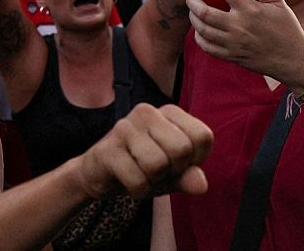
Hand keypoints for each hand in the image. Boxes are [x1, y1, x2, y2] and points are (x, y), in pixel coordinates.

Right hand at [73, 104, 212, 200]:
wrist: (100, 174)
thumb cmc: (144, 168)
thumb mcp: (174, 174)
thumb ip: (189, 177)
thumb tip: (201, 184)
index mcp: (169, 112)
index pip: (203, 136)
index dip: (195, 160)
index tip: (178, 162)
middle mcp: (147, 112)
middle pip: (181, 149)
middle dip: (173, 171)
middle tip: (158, 170)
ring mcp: (125, 127)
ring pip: (158, 165)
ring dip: (153, 181)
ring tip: (142, 174)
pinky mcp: (108, 148)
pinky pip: (138, 180)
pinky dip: (138, 190)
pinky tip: (128, 180)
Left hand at [185, 0, 303, 87]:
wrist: (294, 60)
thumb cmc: (287, 30)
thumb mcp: (279, 3)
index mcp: (250, 9)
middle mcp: (239, 26)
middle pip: (204, 12)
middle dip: (192, 0)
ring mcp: (234, 43)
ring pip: (202, 30)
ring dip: (193, 17)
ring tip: (194, 10)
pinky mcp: (232, 56)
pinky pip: (207, 47)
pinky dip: (199, 36)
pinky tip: (201, 29)